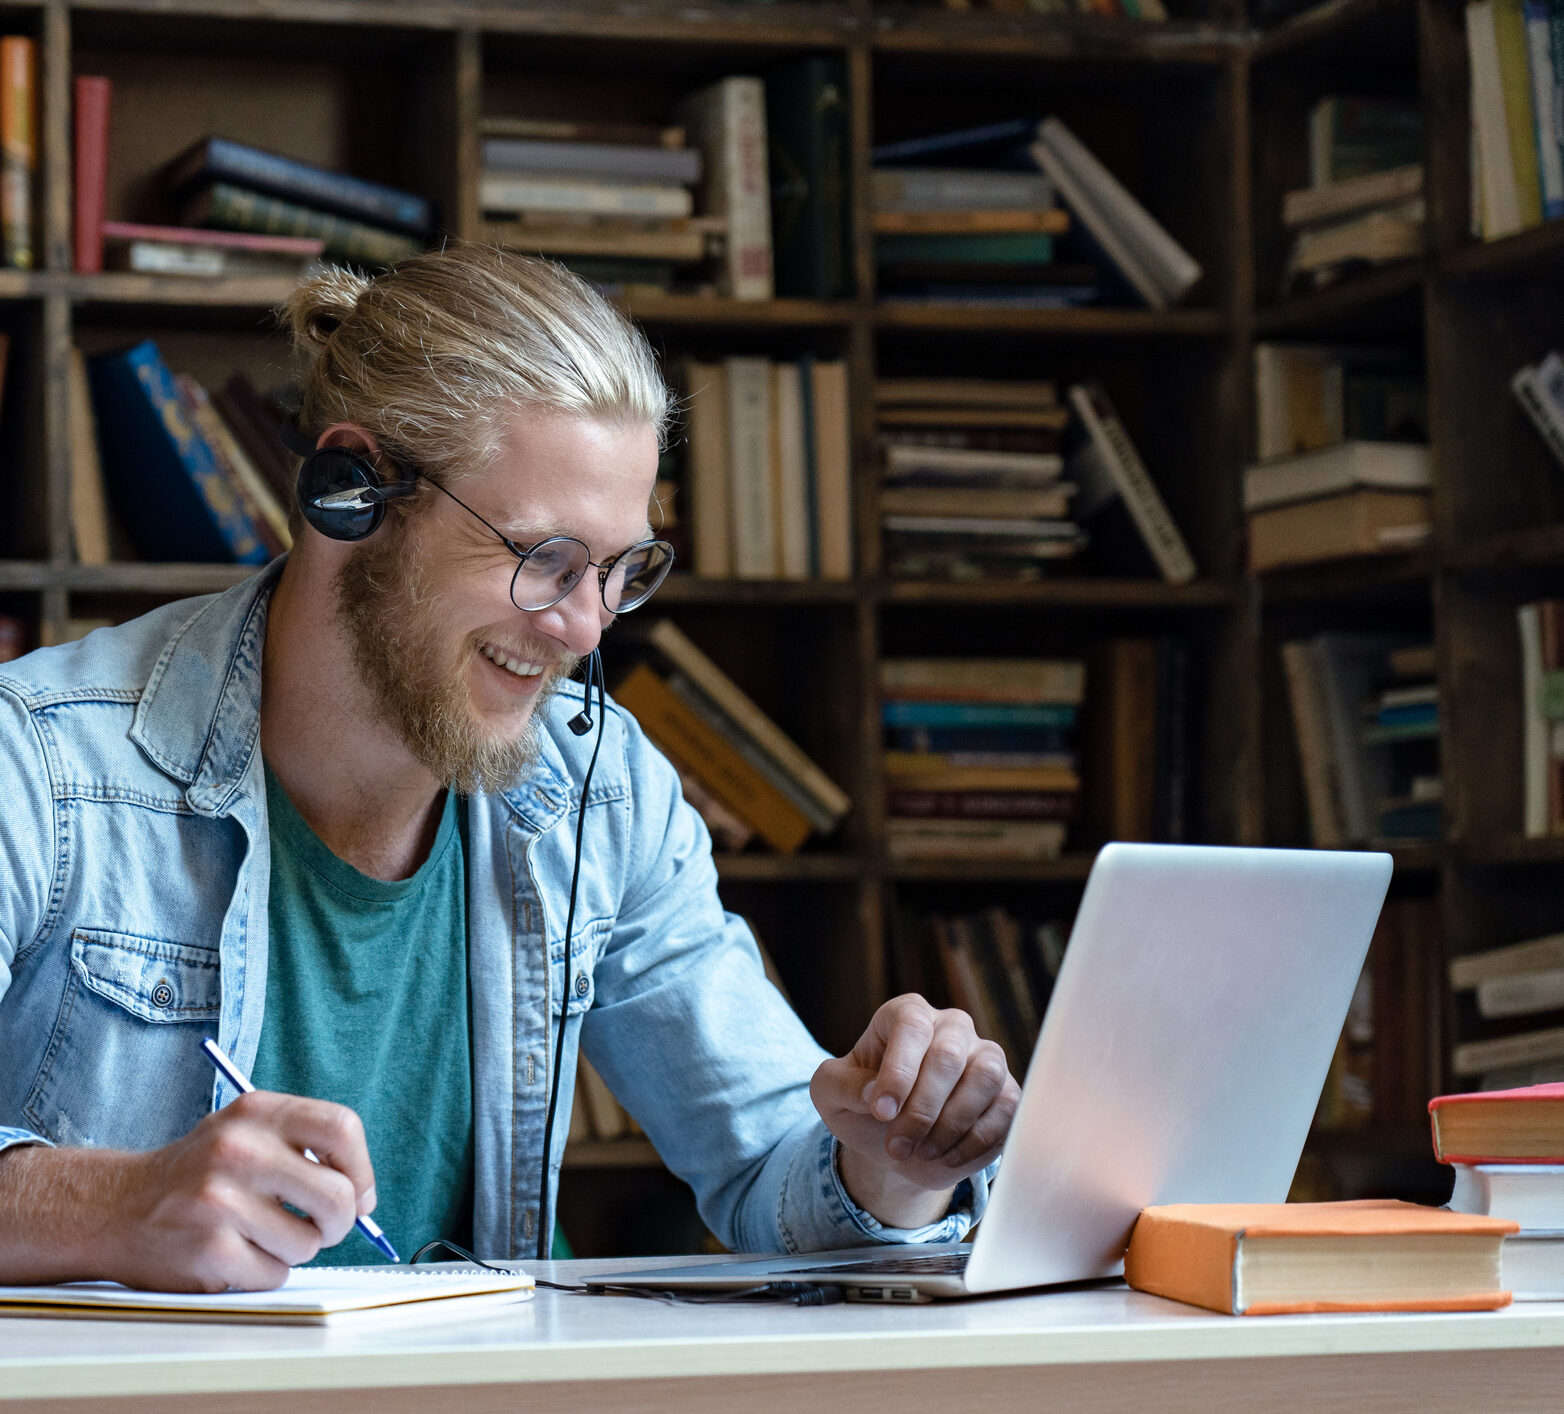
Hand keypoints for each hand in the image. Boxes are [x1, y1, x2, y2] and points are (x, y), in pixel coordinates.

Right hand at [0, 1091, 375, 1291]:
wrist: (115, 1206)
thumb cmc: (199, 1171)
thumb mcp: (246, 1131)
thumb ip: (304, 1146)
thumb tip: (364, 1197)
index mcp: (256, 1112)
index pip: (342, 1129)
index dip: (362, 1168)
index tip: (359, 1193)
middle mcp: (239, 1150)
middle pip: (337, 1195)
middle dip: (340, 1221)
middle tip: (323, 1228)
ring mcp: (221, 1201)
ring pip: (308, 1242)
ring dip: (295, 1249)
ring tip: (261, 1235)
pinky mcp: (209, 1250)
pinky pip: (274, 1274)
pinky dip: (264, 1272)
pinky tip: (234, 1253)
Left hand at [811, 995, 1018, 1222]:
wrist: (897, 1145)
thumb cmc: (864, 1107)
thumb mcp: (831, 1093)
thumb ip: (843, 1085)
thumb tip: (875, 1093)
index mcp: (906, 1014)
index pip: (911, 1025)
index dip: (898, 1070)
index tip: (881, 1112)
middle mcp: (950, 1027)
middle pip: (949, 1055)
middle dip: (920, 1110)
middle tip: (897, 1146)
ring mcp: (984, 1056)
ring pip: (985, 1077)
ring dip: (951, 1124)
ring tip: (922, 1151)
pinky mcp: (1006, 1091)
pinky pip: (1008, 1108)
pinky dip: (976, 1140)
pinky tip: (947, 1155)